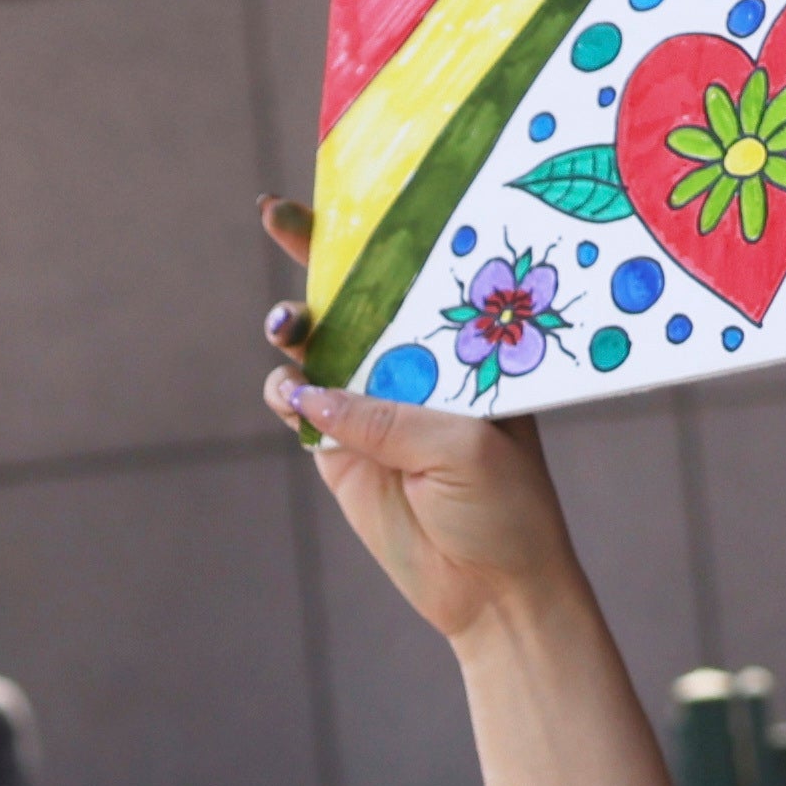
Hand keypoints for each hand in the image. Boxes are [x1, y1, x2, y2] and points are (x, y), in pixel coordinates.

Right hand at [264, 202, 597, 656]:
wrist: (492, 594)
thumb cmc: (508, 509)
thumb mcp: (465, 447)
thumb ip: (390, 414)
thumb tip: (311, 394)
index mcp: (463, 345)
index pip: (417, 271)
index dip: (378, 230)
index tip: (341, 191)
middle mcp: (414, 362)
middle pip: (356, 293)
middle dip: (315, 254)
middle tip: (278, 216)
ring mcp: (370, 404)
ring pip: (316, 345)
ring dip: (295, 325)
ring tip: (289, 327)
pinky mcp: (337, 451)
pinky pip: (296, 406)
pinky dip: (286, 392)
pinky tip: (293, 395)